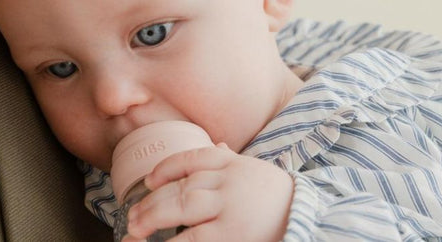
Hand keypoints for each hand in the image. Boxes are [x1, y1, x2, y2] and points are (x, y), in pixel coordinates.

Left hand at [123, 143, 294, 241]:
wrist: (309, 220)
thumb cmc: (280, 202)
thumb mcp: (258, 174)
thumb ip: (234, 162)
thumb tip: (219, 145)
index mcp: (236, 165)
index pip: (195, 158)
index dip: (167, 168)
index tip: (149, 180)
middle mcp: (230, 182)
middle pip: (181, 187)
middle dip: (152, 202)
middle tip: (132, 217)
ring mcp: (229, 208)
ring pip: (179, 207)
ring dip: (151, 218)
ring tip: (134, 231)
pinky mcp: (229, 234)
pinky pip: (190, 237)